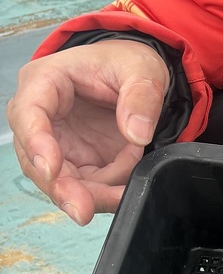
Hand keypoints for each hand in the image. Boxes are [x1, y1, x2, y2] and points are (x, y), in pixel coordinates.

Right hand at [8, 40, 170, 224]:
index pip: (28, 114)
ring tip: (123, 194)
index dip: (36, 143)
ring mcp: (55, 142)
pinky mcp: (73, 161)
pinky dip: (104, 192)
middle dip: (61, 187)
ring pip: (57, 180)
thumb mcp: (143, 69)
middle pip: (35, 158)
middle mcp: (40, 115)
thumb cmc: (127, 63)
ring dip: (89, 194)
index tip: (52, 168)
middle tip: (84, 210)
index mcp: (45, 81)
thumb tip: (137, 134)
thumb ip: (141, 97)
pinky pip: (82, 186)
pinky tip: (125, 188)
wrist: (135, 75)